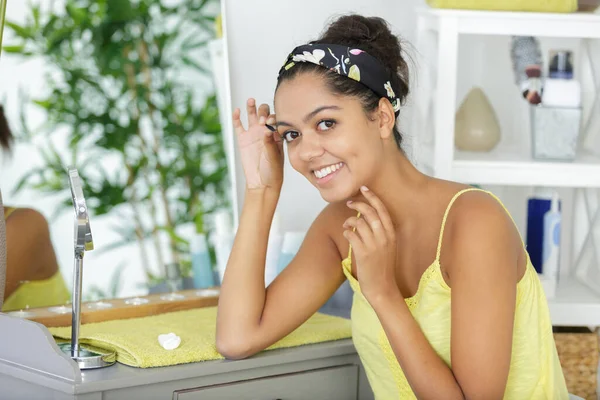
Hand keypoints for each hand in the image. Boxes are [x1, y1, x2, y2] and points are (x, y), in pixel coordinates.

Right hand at [233, 99, 283, 190]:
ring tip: (251, 101)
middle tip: (262, 120)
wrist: (262, 182)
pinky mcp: (243, 139)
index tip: (270, 124)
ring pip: (252, 115)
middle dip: (264, 113)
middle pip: (265, 113)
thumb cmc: (273, 171)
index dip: (273, 119)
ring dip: (252, 107)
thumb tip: (267, 130)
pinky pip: (239, 125)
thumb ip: (270, 144)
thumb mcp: (274, 157)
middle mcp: (266, 131)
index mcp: (277, 134)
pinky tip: (237, 111)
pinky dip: (237, 117)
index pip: (275, 120)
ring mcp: (254, 134)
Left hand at [343, 186, 398, 301]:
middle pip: (370, 212)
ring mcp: (374, 245)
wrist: (382, 288)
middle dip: (358, 204)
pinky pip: (351, 235)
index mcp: (391, 234)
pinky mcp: (363, 253)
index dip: (373, 197)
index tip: (364, 188)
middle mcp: (384, 238)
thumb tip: (366, 217)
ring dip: (349, 220)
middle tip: (349, 202)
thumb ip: (380, 233)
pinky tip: (346, 234)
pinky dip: (346, 232)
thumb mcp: (387, 247)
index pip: (382, 210)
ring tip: (346, 224)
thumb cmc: (382, 267)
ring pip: (359, 222)